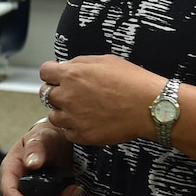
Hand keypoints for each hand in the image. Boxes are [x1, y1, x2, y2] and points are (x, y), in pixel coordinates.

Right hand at [0, 118, 80, 195]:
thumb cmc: (45, 136)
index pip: (9, 192)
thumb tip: (31, 162)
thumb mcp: (40, 137)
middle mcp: (21, 183)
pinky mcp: (48, 194)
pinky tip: (74, 189)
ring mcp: (34, 190)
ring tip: (74, 190)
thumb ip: (35, 148)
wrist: (60, 138)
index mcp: (11, 170)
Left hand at [38, 56, 166, 147]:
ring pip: (54, 116)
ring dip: (63, 112)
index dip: (52, 73)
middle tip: (73, 94)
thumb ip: (79, 64)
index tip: (58, 76)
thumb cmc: (132, 82)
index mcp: (71, 74)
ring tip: (82, 110)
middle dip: (57, 92)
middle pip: (46, 94)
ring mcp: (73, 118)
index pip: (45, 72)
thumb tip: (65, 67)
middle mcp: (67, 96)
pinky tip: (88, 122)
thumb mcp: (105, 61)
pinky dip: (74, 128)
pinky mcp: (82, 135)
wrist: (150, 107)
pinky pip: (67, 132)